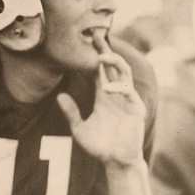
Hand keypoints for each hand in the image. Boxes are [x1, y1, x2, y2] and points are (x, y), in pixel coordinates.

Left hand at [56, 33, 145, 166]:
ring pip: (123, 73)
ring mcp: (127, 99)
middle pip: (112, 65)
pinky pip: (129, 92)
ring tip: (101, 55)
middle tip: (96, 33)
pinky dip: (119, 88)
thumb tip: (59, 96)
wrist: (115, 161)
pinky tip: (107, 88)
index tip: (85, 41)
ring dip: (114, 62)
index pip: (99, 71)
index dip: (94, 56)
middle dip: (105, 49)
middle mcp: (115, 94)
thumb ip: (71, 112)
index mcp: (103, 96)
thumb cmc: (99, 146)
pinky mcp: (135, 109)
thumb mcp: (79, 128)